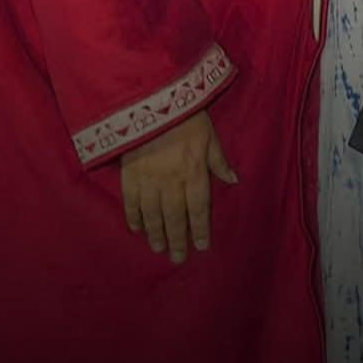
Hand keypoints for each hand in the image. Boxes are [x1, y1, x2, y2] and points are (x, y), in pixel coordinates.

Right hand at [119, 109, 236, 263]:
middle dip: (177, 240)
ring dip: (156, 234)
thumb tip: (234, 181)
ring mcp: (148, 181)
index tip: (202, 247)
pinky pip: (131, 202)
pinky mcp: (129, 175)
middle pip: (175, 218)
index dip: (201, 229)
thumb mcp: (211, 137)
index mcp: (195, 173)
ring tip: (158, 249)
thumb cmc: (188, 117)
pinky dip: (134, 217)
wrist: (152, 102)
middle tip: (178, 259)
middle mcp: (172, 182)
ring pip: (153, 215)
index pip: (200, 208)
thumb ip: (219, 162)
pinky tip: (137, 228)